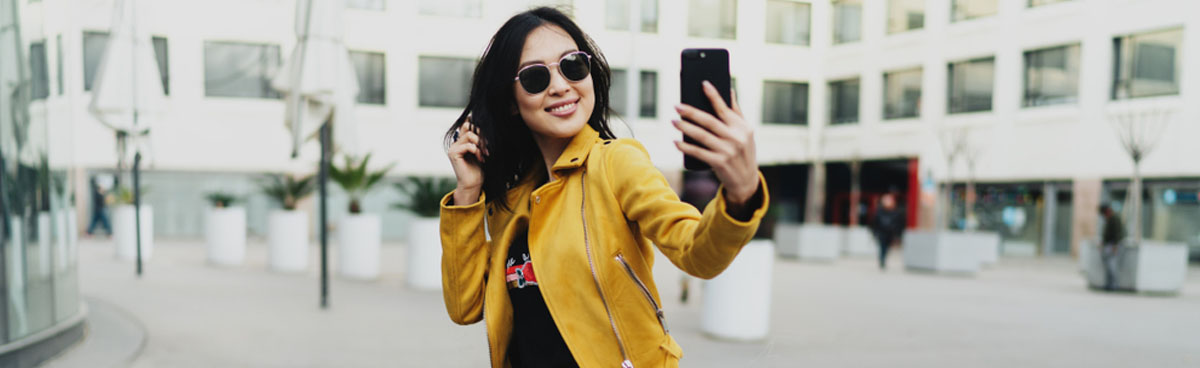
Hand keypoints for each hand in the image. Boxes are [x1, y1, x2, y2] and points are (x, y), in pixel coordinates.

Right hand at [447, 117, 487, 204]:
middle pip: (468, 126)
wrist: (473, 184)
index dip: (477, 126)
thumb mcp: (481, 151)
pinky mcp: (454, 153)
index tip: (487, 136)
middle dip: (480, 134)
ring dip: (480, 143)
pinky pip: (468, 145)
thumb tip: (486, 126)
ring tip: (485, 153)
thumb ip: (479, 140)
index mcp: (461, 140)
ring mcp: (453, 147)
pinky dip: (477, 151)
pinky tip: (481, 158)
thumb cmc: (478, 169)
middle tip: (487, 145)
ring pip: (469, 135)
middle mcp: (455, 142)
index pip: (467, 124)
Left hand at [672, 81, 759, 207]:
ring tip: (674, 121)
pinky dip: (686, 147)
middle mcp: (735, 138)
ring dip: (685, 128)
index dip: (714, 95)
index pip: (724, 108)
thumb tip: (729, 89)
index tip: (703, 83)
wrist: (746, 181)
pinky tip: (676, 142)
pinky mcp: (719, 163)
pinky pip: (698, 152)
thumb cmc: (743, 151)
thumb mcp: (745, 132)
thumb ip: (736, 111)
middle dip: (691, 112)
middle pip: (709, 121)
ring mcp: (727, 151)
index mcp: (742, 127)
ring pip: (701, 136)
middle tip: (677, 106)